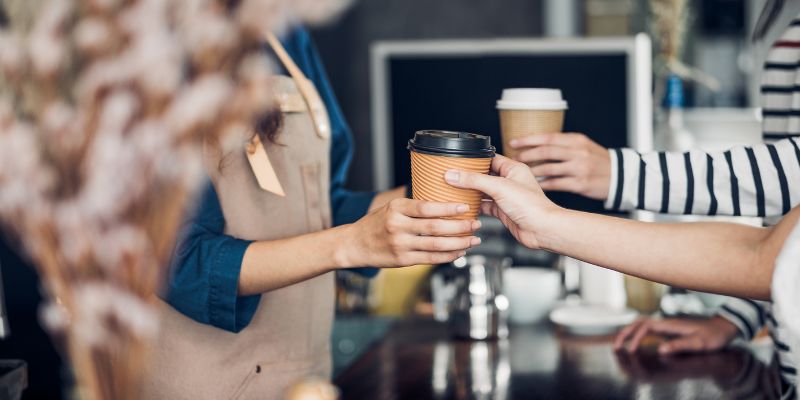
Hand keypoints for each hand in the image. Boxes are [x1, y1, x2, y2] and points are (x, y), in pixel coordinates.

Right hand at [341, 198, 480, 267]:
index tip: (465, 207)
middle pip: (435, 227)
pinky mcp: (402, 260)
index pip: (427, 207)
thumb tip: (444, 201)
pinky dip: (448, 256)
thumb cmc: (376, 224)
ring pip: (436, 245)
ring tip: (473, 240)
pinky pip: (430, 259)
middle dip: (460, 226)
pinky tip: (459, 252)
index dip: (448, 208)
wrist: (354, 244)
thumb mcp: (391, 207)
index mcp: (396, 208)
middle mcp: (398, 226)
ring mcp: (400, 245)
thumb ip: (414, 207)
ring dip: (459, 243)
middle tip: (476, 223)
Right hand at [444, 155, 561, 248]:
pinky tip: (465, 206)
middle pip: (485, 175)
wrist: (542, 230)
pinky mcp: (503, 211)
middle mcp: (510, 181)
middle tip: (453, 175)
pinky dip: (475, 206)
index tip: (458, 160)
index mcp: (513, 169)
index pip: (490, 158)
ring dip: (471, 191)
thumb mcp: (499, 187)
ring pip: (484, 191)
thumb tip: (454, 174)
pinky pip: (485, 206)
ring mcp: (506, 197)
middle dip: (470, 176)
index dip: (475, 159)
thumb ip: (474, 180)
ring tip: (454, 189)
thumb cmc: (531, 206)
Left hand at [509, 133, 610, 199]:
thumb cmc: (598, 160)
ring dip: (532, 171)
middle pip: (546, 151)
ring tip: (521, 173)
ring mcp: (579, 169)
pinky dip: (542, 184)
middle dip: (527, 155)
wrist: (621, 176)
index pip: (548, 137)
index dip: (528, 139)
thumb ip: (563, 144)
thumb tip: (536, 144)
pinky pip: (555, 184)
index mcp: (576, 140)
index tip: (513, 142)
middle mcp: (578, 153)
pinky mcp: (580, 184)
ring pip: (548, 168)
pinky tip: (534, 185)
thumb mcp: (583, 145)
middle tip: (514, 159)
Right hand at [614, 316, 739, 354]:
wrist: (723, 327)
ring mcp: (666, 325)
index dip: (635, 338)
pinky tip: (634, 342)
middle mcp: (665, 322)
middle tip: (615, 346)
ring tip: (619, 344)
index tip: (631, 351)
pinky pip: (647, 329)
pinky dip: (636, 334)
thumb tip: (661, 349)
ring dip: (628, 332)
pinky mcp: (668, 329)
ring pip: (641, 324)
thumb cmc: (713, 336)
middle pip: (638, 323)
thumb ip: (680, 345)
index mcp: (670, 324)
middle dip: (625, 333)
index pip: (645, 327)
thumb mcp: (699, 343)